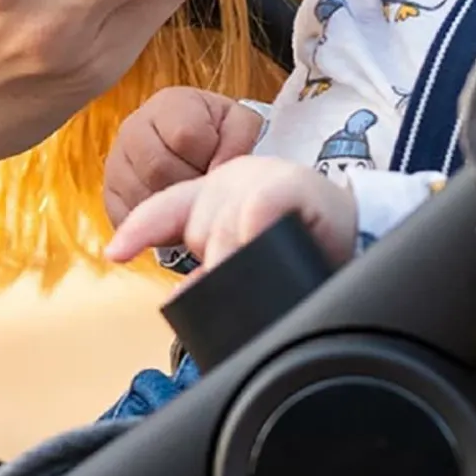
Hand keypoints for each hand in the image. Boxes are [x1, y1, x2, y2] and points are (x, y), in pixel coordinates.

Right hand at [102, 87, 266, 228]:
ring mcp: (116, 161)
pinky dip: (153, 221)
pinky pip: (127, 216)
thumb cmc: (217, 134)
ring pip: (141, 195)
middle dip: (189, 184)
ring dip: (171, 205)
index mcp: (169, 105)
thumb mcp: (239, 124)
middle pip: (159, 169)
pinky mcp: (109, 194)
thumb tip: (218, 169)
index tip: (217, 161)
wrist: (192, 144)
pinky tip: (170, 208)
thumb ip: (239, 140)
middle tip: (202, 183)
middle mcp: (134, 128)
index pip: (185, 135)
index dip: (208, 157)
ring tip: (187, 194)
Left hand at [105, 154, 359, 272]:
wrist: (361, 230)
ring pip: (225, 225)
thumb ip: (214, 269)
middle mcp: (233, 177)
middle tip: (251, 269)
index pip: (166, 208)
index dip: (138, 229)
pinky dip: (254, 226)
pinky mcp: (296, 184)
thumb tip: (180, 299)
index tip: (115, 253)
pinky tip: (258, 236)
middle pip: (198, 228)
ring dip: (238, 255)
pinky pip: (259, 206)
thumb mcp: (250, 251)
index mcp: (216, 193)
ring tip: (268, 262)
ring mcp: (264, 177)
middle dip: (216, 260)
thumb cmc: (302, 243)